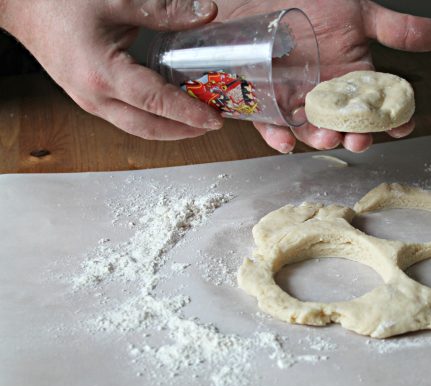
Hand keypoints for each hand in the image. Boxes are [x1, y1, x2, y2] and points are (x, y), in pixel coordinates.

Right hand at [0, 0, 223, 139]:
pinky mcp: (87, 97)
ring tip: (196, 121)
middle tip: (213, 124)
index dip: (189, 113)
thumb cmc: (59, 0)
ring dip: (169, 128)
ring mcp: (88, 101)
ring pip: (136, 127)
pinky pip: (125, 117)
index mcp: (101, 74)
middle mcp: (94, 97)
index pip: (156, 102)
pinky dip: (151, 118)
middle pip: (149, 128)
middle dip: (184, 131)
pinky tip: (168, 109)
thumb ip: (165, 10)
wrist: (18, 4)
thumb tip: (207, 14)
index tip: (214, 119)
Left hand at [216, 0, 430, 152]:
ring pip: (312, 131)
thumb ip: (396, 29)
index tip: (404, 126)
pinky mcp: (266, 101)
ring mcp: (297, 100)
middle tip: (360, 140)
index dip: (393, 121)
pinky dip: (277, 137)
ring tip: (328, 139)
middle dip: (355, 137)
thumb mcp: (359, 14)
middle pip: (346, 126)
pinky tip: (285, 140)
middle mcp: (327, 95)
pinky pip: (270, 126)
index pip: (377, 108)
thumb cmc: (311, 2)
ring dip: (321, 140)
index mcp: (352, 80)